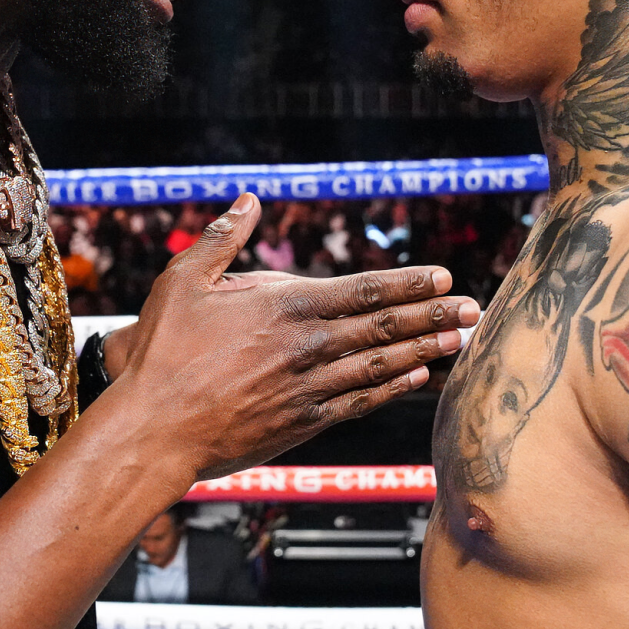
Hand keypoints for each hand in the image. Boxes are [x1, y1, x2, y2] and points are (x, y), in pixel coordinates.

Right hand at [103, 193, 476, 483]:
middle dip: (433, 315)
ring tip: (460, 339)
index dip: (407, 284)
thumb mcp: (183, 280)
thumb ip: (222, 238)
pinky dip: (393, 388)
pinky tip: (418, 377)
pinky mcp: (303, 422)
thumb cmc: (163, 353)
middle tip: (474, 307)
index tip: (441, 276)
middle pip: (384, 328)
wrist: (154, 429)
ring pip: (381, 366)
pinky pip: (360, 401)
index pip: (363, 291)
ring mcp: (309, 388)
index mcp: (284, 307)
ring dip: (425, 350)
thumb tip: (247, 199)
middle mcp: (307, 347)